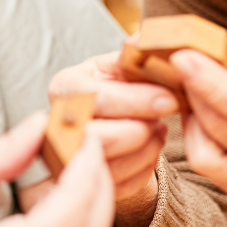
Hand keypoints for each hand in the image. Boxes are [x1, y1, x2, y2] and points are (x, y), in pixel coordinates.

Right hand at [49, 52, 176, 226]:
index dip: (137, 101)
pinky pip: (119, 187)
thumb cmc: (115, 88)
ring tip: (159, 131)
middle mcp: (56, 124)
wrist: (108, 119)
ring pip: (112, 166)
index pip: (97, 98)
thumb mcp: (119, 66)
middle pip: (101, 137)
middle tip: (164, 120)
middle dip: (142, 130)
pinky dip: (143, 169)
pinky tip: (151, 148)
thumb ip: (132, 55)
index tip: (170, 100)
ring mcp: (66, 158)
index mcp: (65, 88)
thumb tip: (143, 39)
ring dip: (146, 150)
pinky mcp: (83, 183)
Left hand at [170, 34, 226, 197]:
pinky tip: (201, 110)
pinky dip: (194, 130)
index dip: (210, 81)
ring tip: (198, 82)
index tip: (183, 57)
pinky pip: (200, 158)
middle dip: (195, 88)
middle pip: (218, 123)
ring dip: (193, 107)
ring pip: (203, 142)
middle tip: (184, 58)